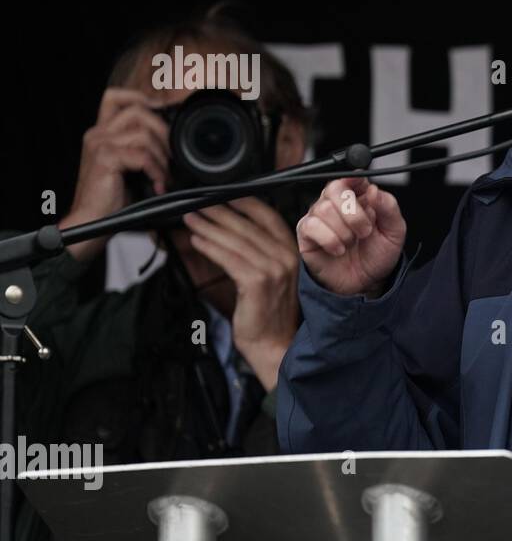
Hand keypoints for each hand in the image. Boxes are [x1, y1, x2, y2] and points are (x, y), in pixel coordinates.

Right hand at [61, 87, 171, 260]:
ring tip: (164, 176)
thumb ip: (142, 147)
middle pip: (138, 111)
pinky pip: (141, 155)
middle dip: (164, 132)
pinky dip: (156, 170)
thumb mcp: (130, 166)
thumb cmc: (113, 196)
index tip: (164, 111)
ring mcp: (99, 144)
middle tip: (173, 157)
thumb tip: (172, 137)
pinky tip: (158, 184)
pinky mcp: (104, 158)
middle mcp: (97, 133)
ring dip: (162, 156)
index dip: (141, 96)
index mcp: (102, 132)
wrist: (94, 220)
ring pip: (143, 133)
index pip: (116, 97)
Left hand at [182, 197, 300, 388]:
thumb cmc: (268, 314)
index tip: (222, 194)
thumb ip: (254, 252)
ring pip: (235, 240)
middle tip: (197, 204)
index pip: (267, 217)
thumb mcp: (268, 277)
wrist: (275, 345)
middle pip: (247, 225)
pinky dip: (210, 247)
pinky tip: (197, 241)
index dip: (244, 203)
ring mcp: (274, 269)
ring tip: (191, 219)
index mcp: (292, 252)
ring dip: (209, 227)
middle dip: (219, 212)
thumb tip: (224, 231)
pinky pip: (229, 258)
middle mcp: (287, 257)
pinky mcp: (258, 282)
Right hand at [295, 177, 405, 296]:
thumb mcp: (394, 232)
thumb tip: (374, 190)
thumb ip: (389, 208)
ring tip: (351, 243)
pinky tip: (338, 249)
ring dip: (344, 230)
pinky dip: (330, 239)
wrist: (366, 283)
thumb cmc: (377, 255)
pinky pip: (312, 226)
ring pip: (323, 208)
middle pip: (334, 188)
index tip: (364, 191)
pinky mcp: (307, 234)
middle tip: (365, 231)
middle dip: (353, 213)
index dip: (355, 181)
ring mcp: (319, 217)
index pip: (350, 177)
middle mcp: (336, 203)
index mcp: (358, 197)